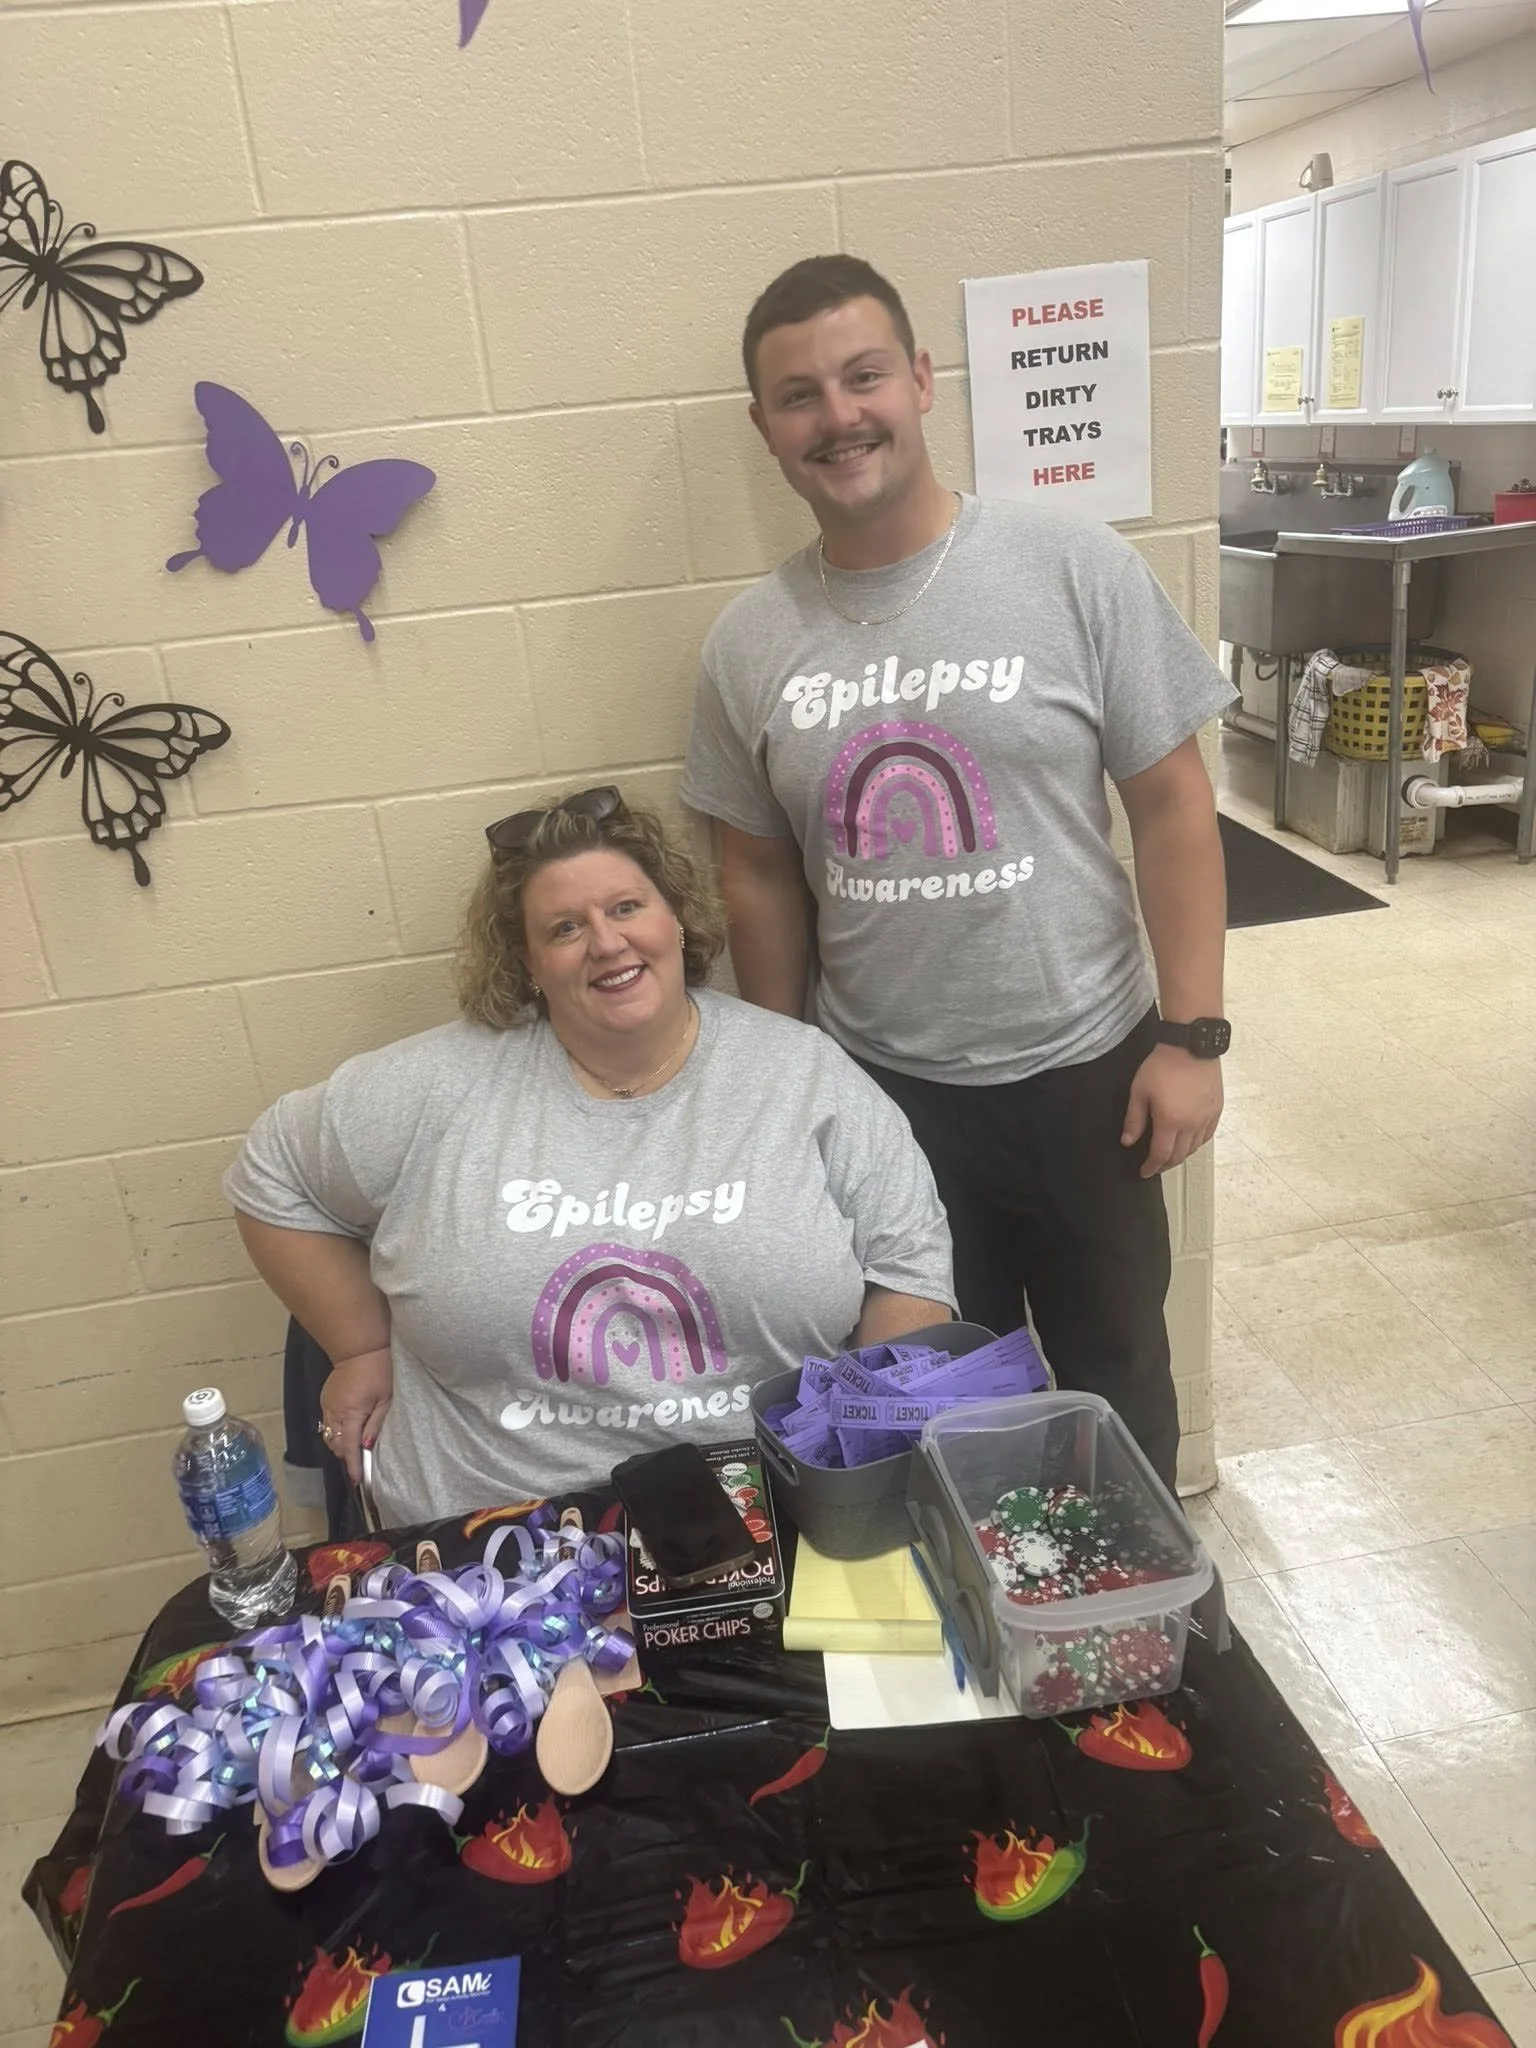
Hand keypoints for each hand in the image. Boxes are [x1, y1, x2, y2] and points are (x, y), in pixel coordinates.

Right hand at [320, 1348, 392, 1485]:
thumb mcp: (386, 1399)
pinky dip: (336, 1431)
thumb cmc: (379, 1371)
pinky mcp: (325, 1399)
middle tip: (360, 1462)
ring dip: (340, 1444)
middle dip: (346, 1455)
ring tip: (354, 1448)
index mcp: (350, 1413)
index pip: (349, 1447)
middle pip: (335, 1444)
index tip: (357, 1479)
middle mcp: (334, 1412)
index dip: (353, 1465)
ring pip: (328, 1435)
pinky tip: (348, 1429)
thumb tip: (366, 1447)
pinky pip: (327, 1422)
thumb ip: (376, 1424)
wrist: (359, 1348)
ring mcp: (327, 1405)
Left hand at [1120, 1045, 1223, 1178]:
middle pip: (1179, 1155)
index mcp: (1170, 1121)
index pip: (1160, 1155)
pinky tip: (1190, 1141)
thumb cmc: (1163, 1065)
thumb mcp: (1139, 1091)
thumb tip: (1128, 1141)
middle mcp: (1191, 1124)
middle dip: (1165, 1164)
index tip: (1144, 1172)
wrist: (1190, 1045)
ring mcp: (1206, 1117)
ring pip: (1194, 1147)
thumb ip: (1134, 1119)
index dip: (1151, 1167)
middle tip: (1156, 1166)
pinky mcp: (1216, 1109)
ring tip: (1170, 1155)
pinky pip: (1208, 1135)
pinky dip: (1197, 1143)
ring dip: (1181, 1155)